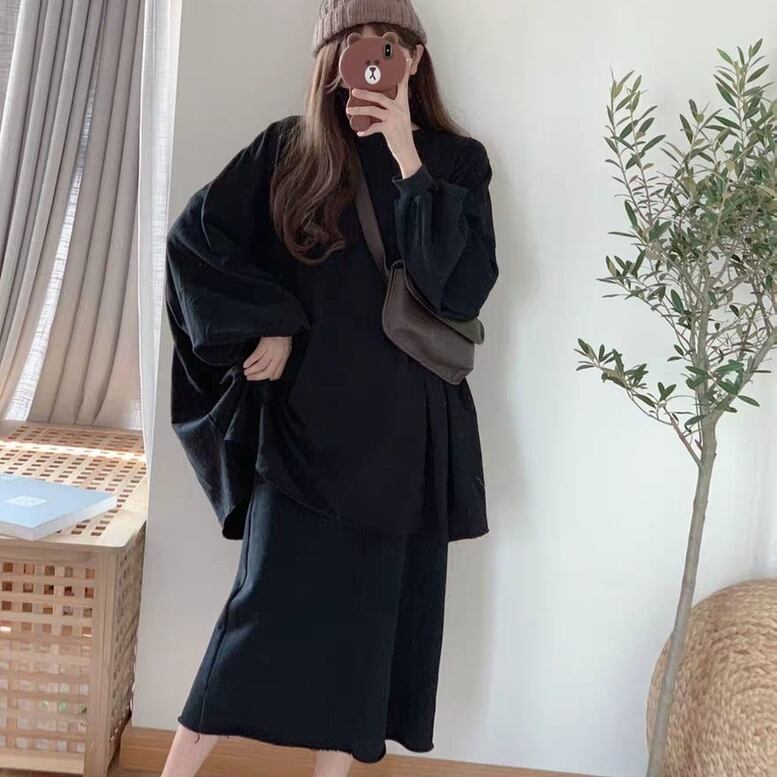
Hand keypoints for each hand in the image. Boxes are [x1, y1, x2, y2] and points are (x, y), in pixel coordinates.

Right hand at [243, 336, 291, 380]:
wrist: (282, 324)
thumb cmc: (283, 336)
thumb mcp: (286, 349)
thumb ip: (280, 359)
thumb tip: (272, 369)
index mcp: (284, 358)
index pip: (277, 374)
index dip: (269, 378)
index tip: (261, 379)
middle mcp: (278, 356)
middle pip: (268, 372)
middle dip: (257, 377)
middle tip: (250, 378)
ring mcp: (271, 351)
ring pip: (261, 365)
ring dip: (252, 371)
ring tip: (246, 372)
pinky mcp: (265, 344)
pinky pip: (256, 355)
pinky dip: (250, 361)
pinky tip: (246, 364)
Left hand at [347, 54, 422, 178]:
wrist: (407, 151)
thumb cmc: (400, 133)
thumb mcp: (400, 117)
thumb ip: (391, 107)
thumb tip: (375, 101)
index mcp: (403, 104)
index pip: (403, 84)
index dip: (404, 71)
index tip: (406, 58)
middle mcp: (400, 109)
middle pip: (381, 96)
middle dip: (366, 93)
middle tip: (354, 89)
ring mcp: (395, 119)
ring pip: (374, 110)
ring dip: (360, 109)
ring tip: (349, 109)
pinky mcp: (390, 130)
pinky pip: (375, 128)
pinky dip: (366, 131)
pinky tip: (360, 133)